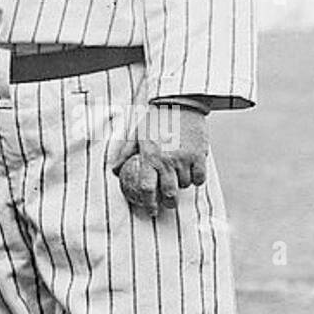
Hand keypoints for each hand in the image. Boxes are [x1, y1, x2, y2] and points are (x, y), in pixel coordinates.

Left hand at [109, 103, 208, 217]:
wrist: (178, 102)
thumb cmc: (154, 118)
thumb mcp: (136, 134)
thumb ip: (125, 154)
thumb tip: (114, 170)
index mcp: (149, 157)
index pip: (147, 189)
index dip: (149, 204)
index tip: (150, 211)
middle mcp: (167, 161)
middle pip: (169, 194)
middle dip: (169, 203)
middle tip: (168, 203)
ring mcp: (184, 159)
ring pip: (185, 185)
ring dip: (181, 185)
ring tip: (178, 178)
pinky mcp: (199, 156)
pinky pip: (199, 178)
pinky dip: (196, 179)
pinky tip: (192, 173)